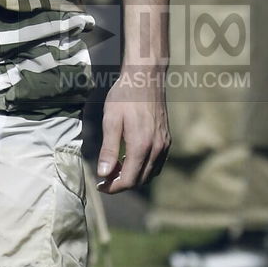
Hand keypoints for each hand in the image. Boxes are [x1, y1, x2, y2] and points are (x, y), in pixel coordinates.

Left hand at [96, 69, 170, 192]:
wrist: (145, 78)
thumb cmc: (125, 97)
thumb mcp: (111, 121)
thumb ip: (108, 149)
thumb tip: (103, 174)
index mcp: (141, 146)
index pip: (128, 180)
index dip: (113, 188)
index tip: (100, 186)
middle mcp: (156, 148)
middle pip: (140, 181)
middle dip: (121, 183)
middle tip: (105, 177)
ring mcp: (164, 145)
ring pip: (150, 174)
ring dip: (133, 177)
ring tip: (116, 168)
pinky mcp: (167, 140)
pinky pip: (157, 164)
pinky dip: (144, 168)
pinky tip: (131, 160)